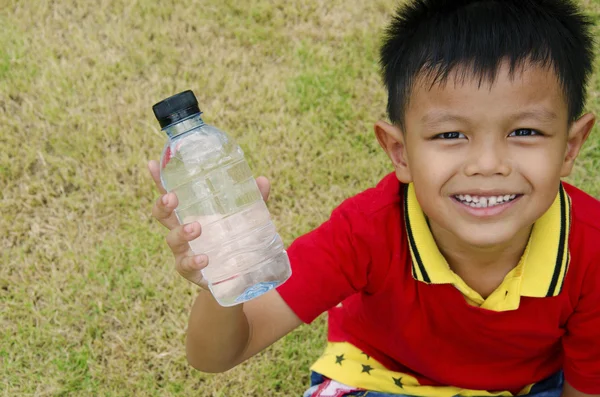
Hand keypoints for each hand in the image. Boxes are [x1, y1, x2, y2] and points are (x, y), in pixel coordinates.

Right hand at [147, 160, 270, 287]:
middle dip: (162, 205)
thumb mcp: (246, 219)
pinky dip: (194, 261)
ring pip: (172, 240)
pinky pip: (187, 266)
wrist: (240, 277)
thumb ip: (253, 201)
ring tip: (196, 227)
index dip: (160, 180)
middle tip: (172, 198)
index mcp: (191, 212)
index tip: (152, 164)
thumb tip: (263, 181)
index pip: (171, 193)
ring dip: (181, 232)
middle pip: (162, 215)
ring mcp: (184, 252)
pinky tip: (203, 258)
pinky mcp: (192, 272)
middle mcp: (182, 230)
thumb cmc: (235, 240)